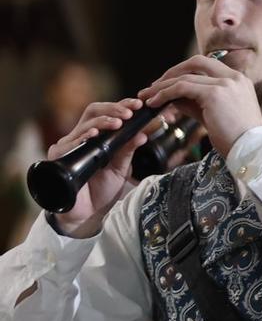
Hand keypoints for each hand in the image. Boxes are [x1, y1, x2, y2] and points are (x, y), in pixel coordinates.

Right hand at [44, 99, 151, 237]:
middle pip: (93, 112)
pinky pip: (70, 143)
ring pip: (84, 125)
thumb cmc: (102, 190)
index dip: (121, 107)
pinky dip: (83, 137)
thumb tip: (143, 135)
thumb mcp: (120, 168)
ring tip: (118, 123)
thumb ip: (128, 151)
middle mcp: (81, 138)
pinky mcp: (59, 157)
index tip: (138, 106)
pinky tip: (94, 135)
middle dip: (112, 109)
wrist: (88, 214)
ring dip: (102, 122)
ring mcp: (69, 146)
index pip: (107, 114)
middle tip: (129, 112)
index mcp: (97, 137)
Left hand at [138, 55, 261, 159]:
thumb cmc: (238, 138)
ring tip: (148, 97)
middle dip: (173, 72)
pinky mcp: (214, 93)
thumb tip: (172, 98)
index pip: (208, 66)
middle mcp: (234, 78)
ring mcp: (225, 84)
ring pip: (184, 76)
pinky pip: (181, 88)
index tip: (169, 84)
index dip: (186, 72)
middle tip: (156, 86)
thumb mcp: (215, 115)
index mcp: (239, 81)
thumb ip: (195, 103)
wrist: (252, 150)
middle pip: (196, 62)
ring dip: (162, 86)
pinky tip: (155, 103)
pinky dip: (165, 94)